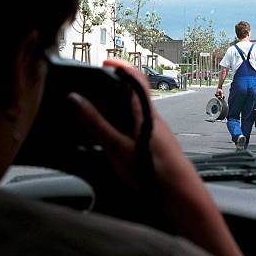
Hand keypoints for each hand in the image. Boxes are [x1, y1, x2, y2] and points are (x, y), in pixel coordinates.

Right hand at [68, 60, 248, 255]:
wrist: (180, 193)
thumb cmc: (153, 170)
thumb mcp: (117, 147)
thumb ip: (96, 124)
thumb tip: (75, 99)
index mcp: (144, 112)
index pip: (135, 78)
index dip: (121, 66)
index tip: (104, 62)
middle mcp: (153, 118)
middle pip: (134, 94)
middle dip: (115, 89)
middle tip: (94, 89)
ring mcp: (156, 131)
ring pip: (136, 112)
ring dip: (118, 108)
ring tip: (97, 114)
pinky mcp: (156, 145)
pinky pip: (138, 127)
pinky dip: (124, 125)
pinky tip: (113, 139)